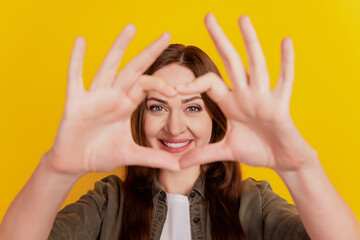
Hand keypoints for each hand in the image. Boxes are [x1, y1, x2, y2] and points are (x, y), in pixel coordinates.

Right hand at [47, 25, 179, 175]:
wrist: (75, 162)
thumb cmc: (101, 153)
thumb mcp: (131, 155)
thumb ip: (154, 158)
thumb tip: (179, 167)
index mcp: (126, 105)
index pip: (147, 86)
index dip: (162, 86)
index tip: (177, 91)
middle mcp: (113, 96)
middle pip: (134, 69)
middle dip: (150, 52)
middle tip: (167, 34)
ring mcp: (94, 96)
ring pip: (108, 67)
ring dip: (119, 47)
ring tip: (131, 28)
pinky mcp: (75, 102)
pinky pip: (76, 77)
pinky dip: (76, 60)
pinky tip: (80, 41)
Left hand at [177, 13, 315, 172]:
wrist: (282, 160)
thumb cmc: (257, 150)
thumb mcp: (225, 151)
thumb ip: (203, 154)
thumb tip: (178, 164)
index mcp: (231, 103)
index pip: (209, 83)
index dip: (192, 84)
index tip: (174, 88)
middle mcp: (245, 94)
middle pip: (230, 62)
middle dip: (219, 40)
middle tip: (208, 16)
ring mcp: (263, 97)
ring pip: (256, 64)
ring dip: (250, 42)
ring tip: (243, 18)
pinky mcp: (280, 104)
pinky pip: (285, 80)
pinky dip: (287, 62)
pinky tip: (285, 41)